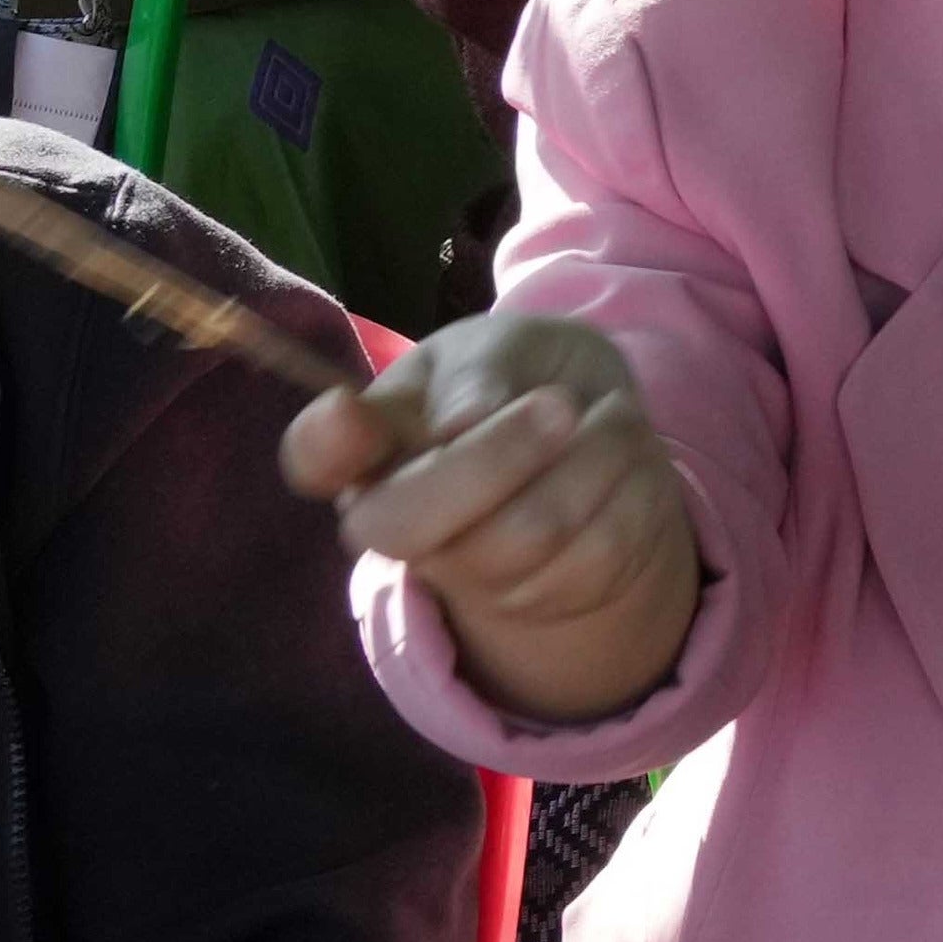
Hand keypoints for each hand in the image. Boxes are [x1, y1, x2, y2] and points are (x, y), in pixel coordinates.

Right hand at [286, 310, 703, 721]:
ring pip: (524, 534)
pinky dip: (628, 487)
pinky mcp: (542, 597)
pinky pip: (596, 551)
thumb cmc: (523, 380)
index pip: (313, 456)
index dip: (321, 444)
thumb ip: (479, 367)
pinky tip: (622, 462)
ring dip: (590, 459)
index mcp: (369, 445)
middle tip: (558, 404)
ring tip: (605, 418)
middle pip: (408, 522)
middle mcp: (395, 519)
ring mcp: (465, 572)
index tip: (347, 413)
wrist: (596, 440)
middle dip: (496, 457)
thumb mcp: (507, 345)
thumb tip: (461, 421)